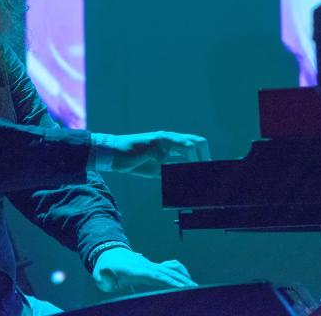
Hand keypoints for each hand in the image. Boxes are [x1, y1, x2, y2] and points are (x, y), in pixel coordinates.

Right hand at [92, 131, 209, 177]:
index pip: (194, 145)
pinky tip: (175, 176)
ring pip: (188, 145)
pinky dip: (176, 168)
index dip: (205, 157)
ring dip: (195, 161)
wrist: (112, 155)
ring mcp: (161, 140)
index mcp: (171, 143)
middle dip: (205, 157)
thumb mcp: (157, 169)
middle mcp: (168, 138)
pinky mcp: (152, 146)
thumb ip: (171, 171)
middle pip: (197, 141)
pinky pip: (170, 156)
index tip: (208, 171)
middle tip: (205, 173)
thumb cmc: (134, 161)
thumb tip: (186, 181)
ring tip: (196, 173)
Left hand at [92, 247, 196, 292]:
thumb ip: (105, 280)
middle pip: (167, 272)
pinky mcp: (151, 266)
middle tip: (195, 288)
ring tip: (193, 285)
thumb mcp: (101, 276)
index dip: (169, 280)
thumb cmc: (105, 267)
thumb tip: (108, 283)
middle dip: (181, 280)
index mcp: (136, 270)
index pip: (156, 275)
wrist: (107, 252)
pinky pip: (168, 266)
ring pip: (170, 269)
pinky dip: (178, 270)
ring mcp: (149, 264)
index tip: (180, 286)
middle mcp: (145, 265)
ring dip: (182, 276)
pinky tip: (184, 278)